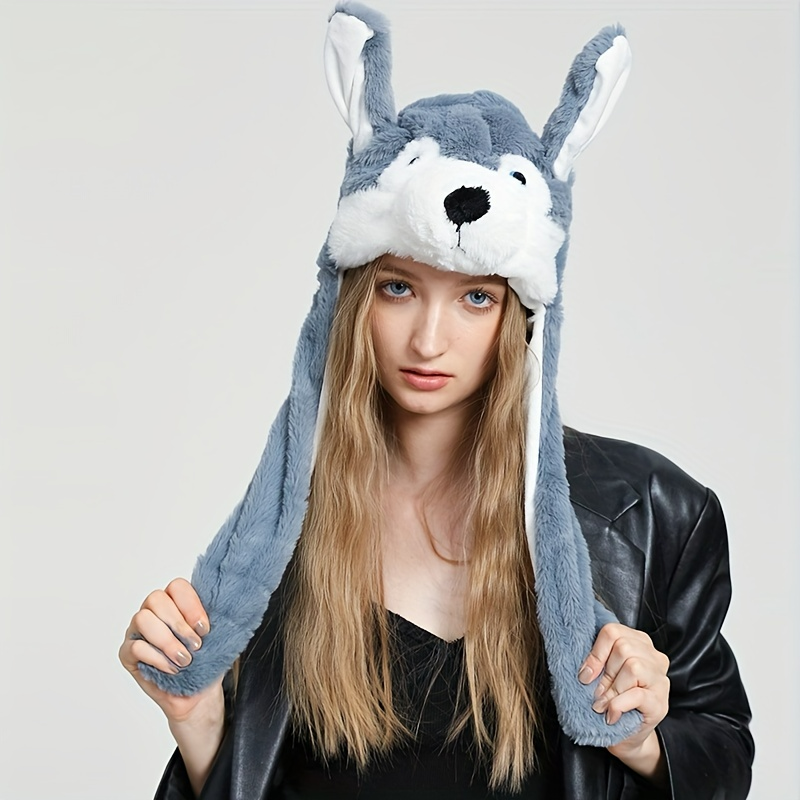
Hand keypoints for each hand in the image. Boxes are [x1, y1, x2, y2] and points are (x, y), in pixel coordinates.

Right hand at [118, 577, 223, 725]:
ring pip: (143, 619)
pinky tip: (172, 669)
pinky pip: (136, 647)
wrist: (198, 695)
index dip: (191, 605)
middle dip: (179, 623)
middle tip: (196, 645)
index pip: (177, 586)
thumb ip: (213, 619)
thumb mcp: (215, 637)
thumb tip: (226, 604)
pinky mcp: (127, 654)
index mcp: (175, 602)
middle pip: (156, 598)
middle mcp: (153, 612)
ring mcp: (137, 631)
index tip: (204, 628)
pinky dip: (157, 658)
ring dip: (167, 640)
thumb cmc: (206, 663)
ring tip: (184, 659)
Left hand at [578, 623, 669, 782]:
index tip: (585, 674)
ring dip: (611, 690)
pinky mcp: (661, 702)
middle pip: (624, 647)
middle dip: (605, 673)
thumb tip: (582, 664)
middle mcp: (654, 657)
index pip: (613, 632)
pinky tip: (611, 715)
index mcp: (638, 643)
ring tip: (602, 704)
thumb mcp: (603, 675)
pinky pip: (637, 694)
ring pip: (633, 667)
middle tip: (596, 693)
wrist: (626, 735)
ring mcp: (660, 680)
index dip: (596, 653)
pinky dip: (618, 705)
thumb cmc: (612, 700)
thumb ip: (597, 660)